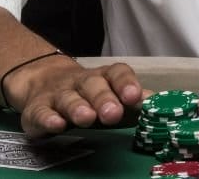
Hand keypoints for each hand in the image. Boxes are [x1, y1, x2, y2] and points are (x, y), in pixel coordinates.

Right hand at [4, 56, 143, 137]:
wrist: (43, 83)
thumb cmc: (89, 95)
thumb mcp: (113, 96)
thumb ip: (136, 102)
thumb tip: (161, 104)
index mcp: (103, 78)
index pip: (116, 73)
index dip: (126, 83)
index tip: (135, 96)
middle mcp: (80, 83)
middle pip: (92, 85)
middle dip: (103, 98)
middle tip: (113, 113)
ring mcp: (57, 95)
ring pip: (68, 98)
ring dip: (77, 107)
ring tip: (87, 118)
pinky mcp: (37, 109)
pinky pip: (41, 112)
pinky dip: (48, 119)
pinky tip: (56, 125)